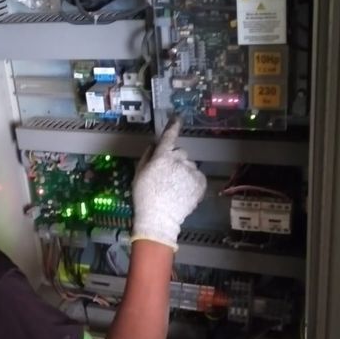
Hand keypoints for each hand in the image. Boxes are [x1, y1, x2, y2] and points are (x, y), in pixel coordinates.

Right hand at [131, 116, 206, 249]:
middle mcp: (179, 160)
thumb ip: (147, 157)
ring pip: (189, 166)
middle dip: (175, 160)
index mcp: (162, 157)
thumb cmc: (145, 197)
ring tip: (176, 189)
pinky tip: (184, 192)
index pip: (169, 137)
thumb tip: (154, 145)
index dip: (173, 126)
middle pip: (180, 153)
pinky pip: (198, 177)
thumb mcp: (139, 175)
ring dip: (184, 173)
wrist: (159, 219)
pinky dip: (193, 182)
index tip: (178, 118)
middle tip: (168, 176)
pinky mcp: (200, 183)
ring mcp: (191, 171)